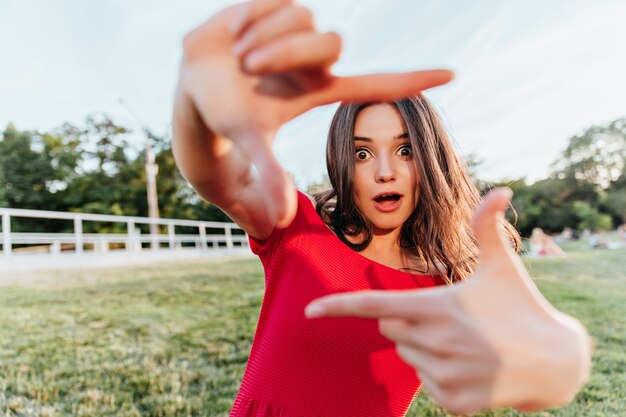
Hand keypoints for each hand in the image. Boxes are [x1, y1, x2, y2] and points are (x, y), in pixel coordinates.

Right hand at [176, 0, 452, 226]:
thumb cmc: (225, 114)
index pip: (376, 83)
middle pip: (332, 43)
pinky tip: (237, 33)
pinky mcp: (280, 3)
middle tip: (249, 67)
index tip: (451, 76)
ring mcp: (300, 30)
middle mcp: (317, 59)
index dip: (411, 80)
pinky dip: (250, 17)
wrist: (193, 81)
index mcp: (319, 89)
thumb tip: (280, 221)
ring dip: (262, 39)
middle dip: (286, 54)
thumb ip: (268, 175)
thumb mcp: (249, 141)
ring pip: (304, 18)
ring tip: (238, 56)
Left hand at [305, 188, 591, 414]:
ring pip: (408, 356)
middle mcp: (436, 343)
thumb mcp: (503, 266)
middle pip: (390, 329)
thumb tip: (502, 189)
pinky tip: (472, 367)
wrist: (557, 363)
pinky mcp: (456, 402)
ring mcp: (446, 377)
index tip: (309, 311)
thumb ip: (489, 227)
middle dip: (406, 320)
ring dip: (425, 348)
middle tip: (448, 318)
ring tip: (466, 343)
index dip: (338, 307)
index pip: (375, 306)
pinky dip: (441, 375)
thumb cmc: (523, 306)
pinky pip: (427, 383)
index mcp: (438, 307)